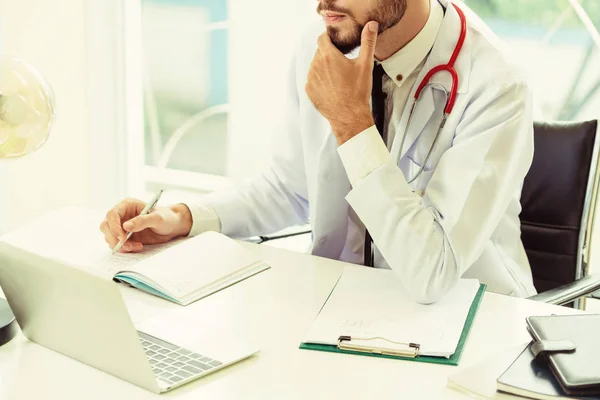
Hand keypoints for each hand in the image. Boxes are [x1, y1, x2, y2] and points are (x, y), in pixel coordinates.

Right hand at [99, 198, 192, 252]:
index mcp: (127, 205)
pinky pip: (117, 244)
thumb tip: (126, 226)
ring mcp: (122, 226)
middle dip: (114, 238)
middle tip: (126, 246)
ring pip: (110, 237)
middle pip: (106, 226)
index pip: (112, 215)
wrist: (172, 227)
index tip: (123, 238)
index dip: (114, 227)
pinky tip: (137, 247)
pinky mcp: (125, 237)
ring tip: (137, 246)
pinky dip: (125, 248)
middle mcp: (122, 215)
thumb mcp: (157, 218)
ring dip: (120, 245)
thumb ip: (143, 221)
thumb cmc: (166, 218)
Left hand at [306, 21, 378, 144]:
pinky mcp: (309, 90)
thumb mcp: (365, 65)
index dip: (329, 38)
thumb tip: (371, 25)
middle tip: (341, 61)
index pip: (322, 38)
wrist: (349, 116)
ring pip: (315, 65)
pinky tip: (332, 86)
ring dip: (324, 67)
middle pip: (319, 52)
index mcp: (328, 56)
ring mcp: (311, 79)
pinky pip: (312, 79)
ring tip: (338, 76)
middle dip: (329, 53)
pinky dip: (320, 79)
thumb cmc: (357, 92)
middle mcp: (316, 66)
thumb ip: (367, 42)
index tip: (336, 42)